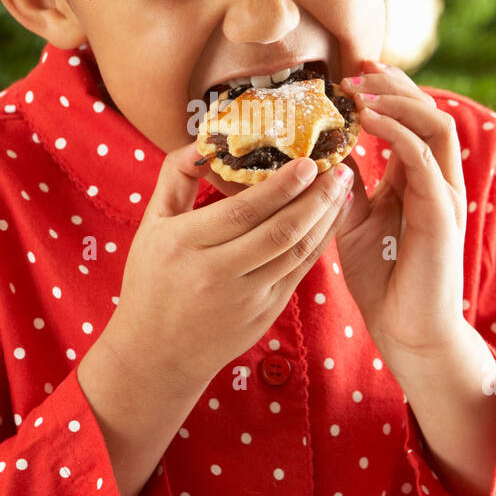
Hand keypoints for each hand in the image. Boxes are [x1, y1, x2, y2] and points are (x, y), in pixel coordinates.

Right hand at [111, 142, 353, 388]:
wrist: (156, 355)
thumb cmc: (152, 281)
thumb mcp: (151, 226)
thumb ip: (175, 179)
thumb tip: (204, 141)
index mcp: (183, 245)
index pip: (241, 212)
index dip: (280, 187)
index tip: (307, 162)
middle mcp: (214, 273)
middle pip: (277, 231)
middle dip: (315, 197)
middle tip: (339, 167)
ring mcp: (243, 298)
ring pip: (295, 252)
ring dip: (325, 218)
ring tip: (343, 187)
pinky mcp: (263, 314)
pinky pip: (299, 272)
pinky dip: (320, 243)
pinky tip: (332, 219)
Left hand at [333, 60, 467, 369]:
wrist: (408, 330)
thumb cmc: (383, 279)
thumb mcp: (354, 220)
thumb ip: (346, 185)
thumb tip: (320, 149)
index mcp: (420, 179)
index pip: (413, 118)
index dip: (388, 90)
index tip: (352, 72)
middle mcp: (438, 179)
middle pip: (430, 110)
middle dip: (394, 84)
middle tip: (355, 69)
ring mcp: (445, 194)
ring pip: (435, 124)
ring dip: (397, 100)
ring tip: (359, 90)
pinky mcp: (442, 213)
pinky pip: (424, 158)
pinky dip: (396, 133)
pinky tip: (366, 121)